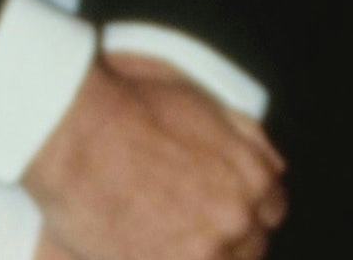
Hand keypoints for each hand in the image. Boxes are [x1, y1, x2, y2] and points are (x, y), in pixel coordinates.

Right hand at [21, 51, 285, 259]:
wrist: (78, 133)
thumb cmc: (135, 109)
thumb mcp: (208, 106)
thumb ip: (248, 141)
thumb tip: (274, 166)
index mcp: (253, 178)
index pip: (273, 212)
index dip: (249, 210)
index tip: (227, 211)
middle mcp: (235, 220)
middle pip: (250, 247)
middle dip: (229, 239)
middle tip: (194, 228)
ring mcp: (200, 253)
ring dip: (203, 256)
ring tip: (169, 241)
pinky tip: (150, 250)